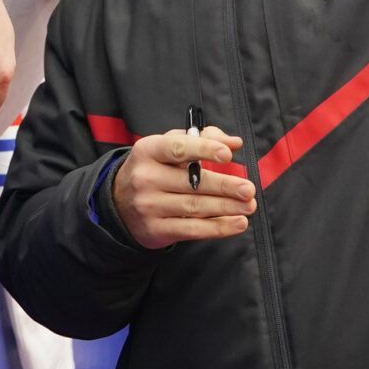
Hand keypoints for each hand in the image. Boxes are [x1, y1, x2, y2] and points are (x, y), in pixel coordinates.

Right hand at [112, 127, 255, 249]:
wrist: (120, 202)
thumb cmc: (154, 168)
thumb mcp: (168, 146)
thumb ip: (202, 138)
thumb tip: (234, 142)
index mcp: (148, 150)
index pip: (178, 148)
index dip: (204, 150)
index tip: (228, 155)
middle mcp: (145, 178)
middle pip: (192, 183)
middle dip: (225, 186)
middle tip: (249, 188)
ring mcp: (149, 206)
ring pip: (195, 207)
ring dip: (227, 207)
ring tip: (249, 205)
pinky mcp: (156, 230)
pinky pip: (192, 229)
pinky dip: (218, 228)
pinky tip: (238, 223)